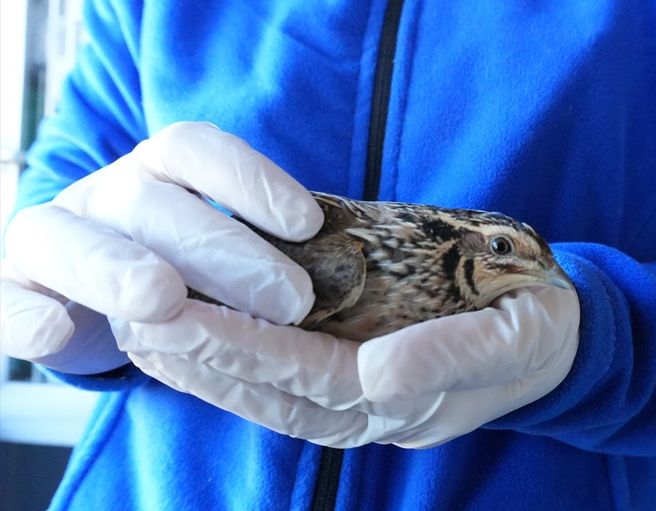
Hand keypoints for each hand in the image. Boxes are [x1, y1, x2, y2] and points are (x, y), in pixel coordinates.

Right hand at [0, 122, 322, 374]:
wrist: (93, 288)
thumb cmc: (181, 259)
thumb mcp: (224, 238)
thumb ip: (269, 242)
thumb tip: (342, 259)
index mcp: (159, 173)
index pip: (198, 151)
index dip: (252, 180)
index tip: (308, 225)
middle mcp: (108, 197)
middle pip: (153, 202)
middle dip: (220, 248)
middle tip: (286, 299)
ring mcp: (55, 240)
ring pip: (74, 239)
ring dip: (117, 268)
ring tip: (164, 301)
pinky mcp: (17, 291)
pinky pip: (9, 301)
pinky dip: (27, 317)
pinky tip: (56, 332)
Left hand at [114, 285, 579, 447]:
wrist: (553, 336)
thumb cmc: (535, 329)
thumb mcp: (515, 338)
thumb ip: (451, 357)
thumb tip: (379, 375)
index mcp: (405, 403)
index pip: (310, 379)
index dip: (246, 350)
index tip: (183, 317)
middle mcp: (369, 410)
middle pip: (273, 391)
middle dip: (202, 357)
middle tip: (136, 317)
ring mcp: (359, 397)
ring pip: (268, 390)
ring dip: (203, 363)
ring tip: (143, 329)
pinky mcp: (356, 373)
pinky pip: (283, 376)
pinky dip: (234, 358)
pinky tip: (194, 334)